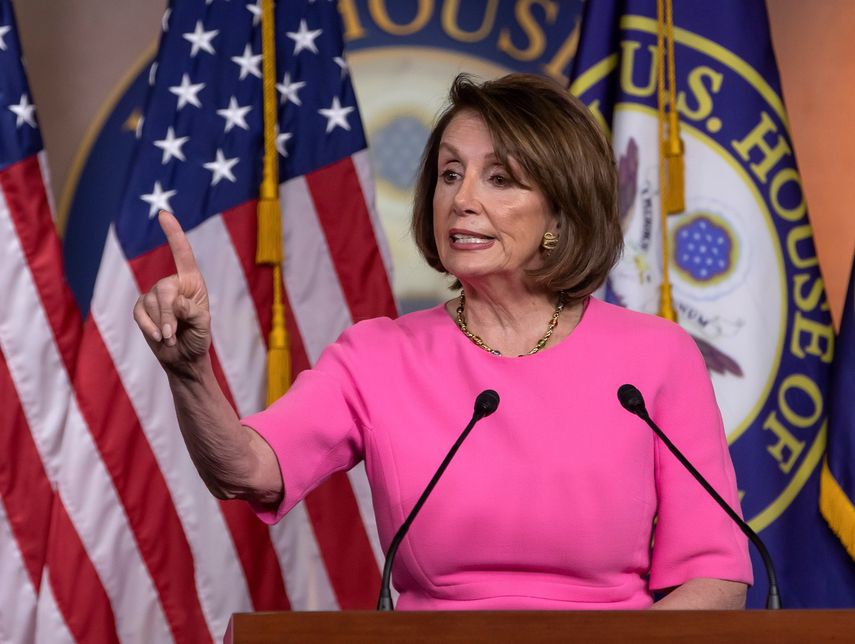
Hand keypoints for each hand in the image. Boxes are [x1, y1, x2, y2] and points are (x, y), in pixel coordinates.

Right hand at [133, 211, 211, 371]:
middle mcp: (173, 284)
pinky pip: (139, 313)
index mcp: (192, 281)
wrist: (184, 359)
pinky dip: (148, 327)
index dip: (173, 233)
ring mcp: (155, 295)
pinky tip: (159, 338)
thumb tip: (173, 302)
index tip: (164, 215)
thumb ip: (191, 311)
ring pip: (150, 303)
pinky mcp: (142, 308)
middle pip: (164, 290)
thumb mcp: (202, 326)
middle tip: (173, 335)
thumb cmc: (198, 339)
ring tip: (172, 338)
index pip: (182, 254)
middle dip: (167, 315)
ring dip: (160, 325)